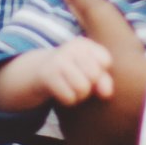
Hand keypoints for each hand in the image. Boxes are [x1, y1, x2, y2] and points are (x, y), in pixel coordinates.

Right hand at [0, 38, 115, 113]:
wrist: (38, 73)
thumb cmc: (72, 73)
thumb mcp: (90, 72)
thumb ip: (104, 80)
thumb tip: (107, 93)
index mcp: (84, 44)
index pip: (105, 61)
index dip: (100, 72)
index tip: (88, 71)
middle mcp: (71, 48)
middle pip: (95, 75)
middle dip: (89, 85)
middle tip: (77, 81)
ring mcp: (58, 60)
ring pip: (83, 88)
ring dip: (79, 95)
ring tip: (70, 87)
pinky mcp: (47, 75)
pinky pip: (69, 97)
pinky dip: (68, 100)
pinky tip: (61, 91)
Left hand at [55, 0, 145, 144]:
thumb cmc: (131, 69)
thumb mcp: (108, 30)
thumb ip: (88, 6)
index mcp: (67, 95)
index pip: (72, 88)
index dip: (91, 81)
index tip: (113, 80)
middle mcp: (70, 126)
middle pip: (82, 114)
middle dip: (97, 107)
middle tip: (123, 96)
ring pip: (93, 136)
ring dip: (106, 127)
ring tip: (130, 111)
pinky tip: (130, 132)